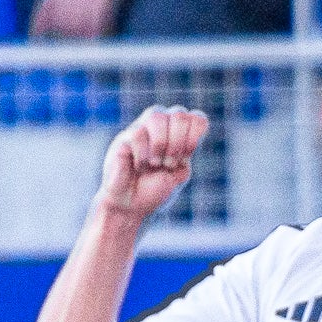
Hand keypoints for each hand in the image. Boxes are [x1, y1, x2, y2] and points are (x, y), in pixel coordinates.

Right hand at [94, 105, 207, 223]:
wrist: (131, 207)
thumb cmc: (154, 190)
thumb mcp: (179, 173)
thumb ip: (187, 151)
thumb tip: (186, 132)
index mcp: (179, 135)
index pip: (197, 119)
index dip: (194, 136)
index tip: (185, 158)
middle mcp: (161, 127)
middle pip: (179, 114)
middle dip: (177, 142)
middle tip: (169, 163)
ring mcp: (142, 129)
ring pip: (156, 116)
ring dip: (160, 144)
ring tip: (155, 164)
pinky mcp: (124, 138)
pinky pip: (138, 134)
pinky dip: (143, 155)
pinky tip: (139, 167)